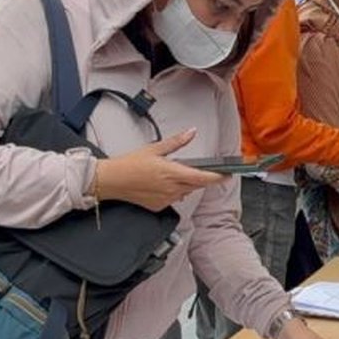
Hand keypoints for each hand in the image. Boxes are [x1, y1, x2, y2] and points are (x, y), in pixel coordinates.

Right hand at [95, 129, 225, 210]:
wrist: (112, 181)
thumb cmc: (130, 164)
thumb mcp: (155, 149)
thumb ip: (177, 142)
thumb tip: (191, 132)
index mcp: (173, 173)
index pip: (203, 178)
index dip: (218, 177)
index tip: (227, 175)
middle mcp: (172, 188)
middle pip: (197, 185)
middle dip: (201, 178)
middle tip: (198, 169)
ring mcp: (166, 199)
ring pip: (186, 192)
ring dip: (186, 184)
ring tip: (171, 174)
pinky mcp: (159, 206)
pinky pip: (174, 199)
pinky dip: (174, 191)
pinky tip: (162, 184)